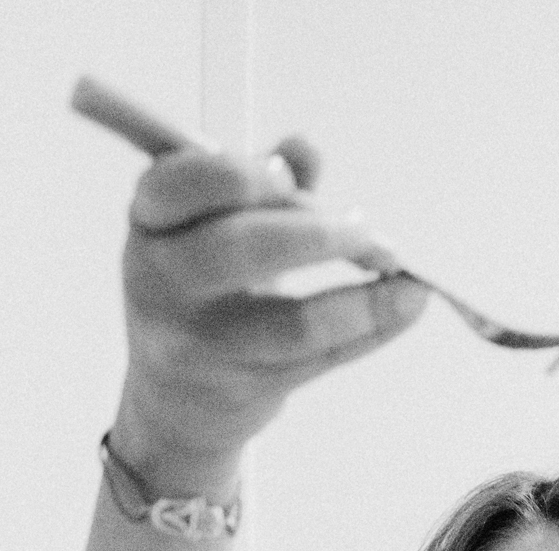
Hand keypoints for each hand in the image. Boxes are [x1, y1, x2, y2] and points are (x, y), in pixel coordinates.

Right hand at [112, 136, 427, 473]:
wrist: (180, 394)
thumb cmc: (207, 287)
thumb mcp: (215, 223)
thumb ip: (260, 183)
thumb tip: (304, 147)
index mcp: (151, 219)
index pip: (179, 184)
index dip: (239, 175)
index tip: (286, 176)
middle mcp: (163, 281)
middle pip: (238, 251)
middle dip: (315, 233)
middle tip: (366, 228)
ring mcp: (202, 343)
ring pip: (291, 324)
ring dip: (361, 297)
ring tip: (397, 267)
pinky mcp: (247, 386)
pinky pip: (323, 356)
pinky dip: (374, 324)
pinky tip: (407, 302)